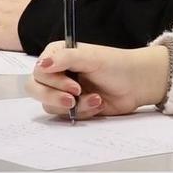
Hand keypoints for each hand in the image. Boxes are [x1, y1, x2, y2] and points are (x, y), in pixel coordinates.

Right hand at [27, 43, 168, 119]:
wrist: (136, 83)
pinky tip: (98, 103)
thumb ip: (65, 58)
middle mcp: (57, 73)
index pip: (38, 71)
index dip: (53, 81)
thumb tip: (42, 65)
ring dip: (75, 105)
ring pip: (51, 106)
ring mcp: (64, 91)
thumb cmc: (115, 64)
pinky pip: (66, 116)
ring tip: (95, 99)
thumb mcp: (91, 57)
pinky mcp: (74, 107)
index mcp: (57, 55)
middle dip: (54, 97)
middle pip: (35, 89)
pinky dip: (83, 111)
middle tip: (72, 99)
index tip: (74, 84)